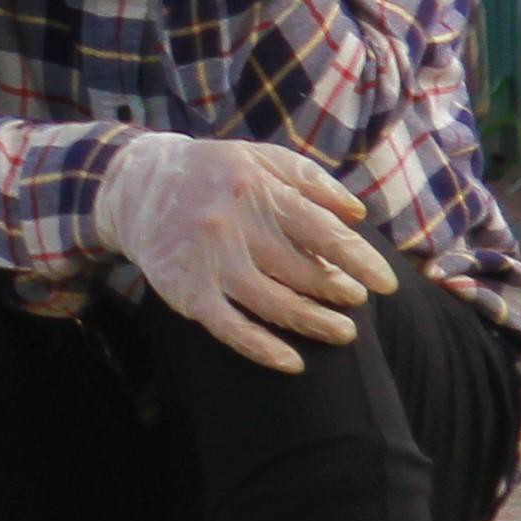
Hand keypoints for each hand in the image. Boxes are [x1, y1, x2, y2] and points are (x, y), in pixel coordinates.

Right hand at [91, 132, 395, 371]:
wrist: (135, 187)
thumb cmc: (212, 173)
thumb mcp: (260, 158)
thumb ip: (312, 181)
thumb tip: (358, 216)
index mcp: (256, 188)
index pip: (323, 232)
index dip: (361, 261)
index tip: (386, 284)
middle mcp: (232, 225)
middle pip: (302, 271)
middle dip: (338, 292)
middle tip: (356, 301)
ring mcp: (208, 262)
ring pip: (274, 304)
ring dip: (315, 323)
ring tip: (343, 332)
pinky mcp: (187, 292)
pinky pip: (231, 329)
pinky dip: (264, 349)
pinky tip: (292, 361)